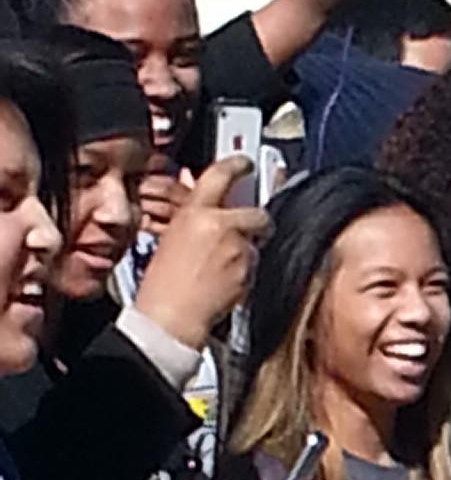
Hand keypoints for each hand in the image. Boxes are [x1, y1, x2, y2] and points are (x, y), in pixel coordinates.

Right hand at [134, 166, 269, 347]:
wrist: (171, 316)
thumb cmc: (163, 284)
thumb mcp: (171, 238)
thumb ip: (192, 217)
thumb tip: (202, 201)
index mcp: (194, 213)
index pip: (220, 175)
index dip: (237, 164)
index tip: (245, 163)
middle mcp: (220, 225)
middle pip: (257, 213)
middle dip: (256, 223)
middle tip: (244, 233)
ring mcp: (238, 249)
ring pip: (257, 242)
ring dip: (248, 251)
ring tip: (223, 266)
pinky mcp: (249, 272)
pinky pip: (256, 265)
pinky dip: (246, 271)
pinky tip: (226, 280)